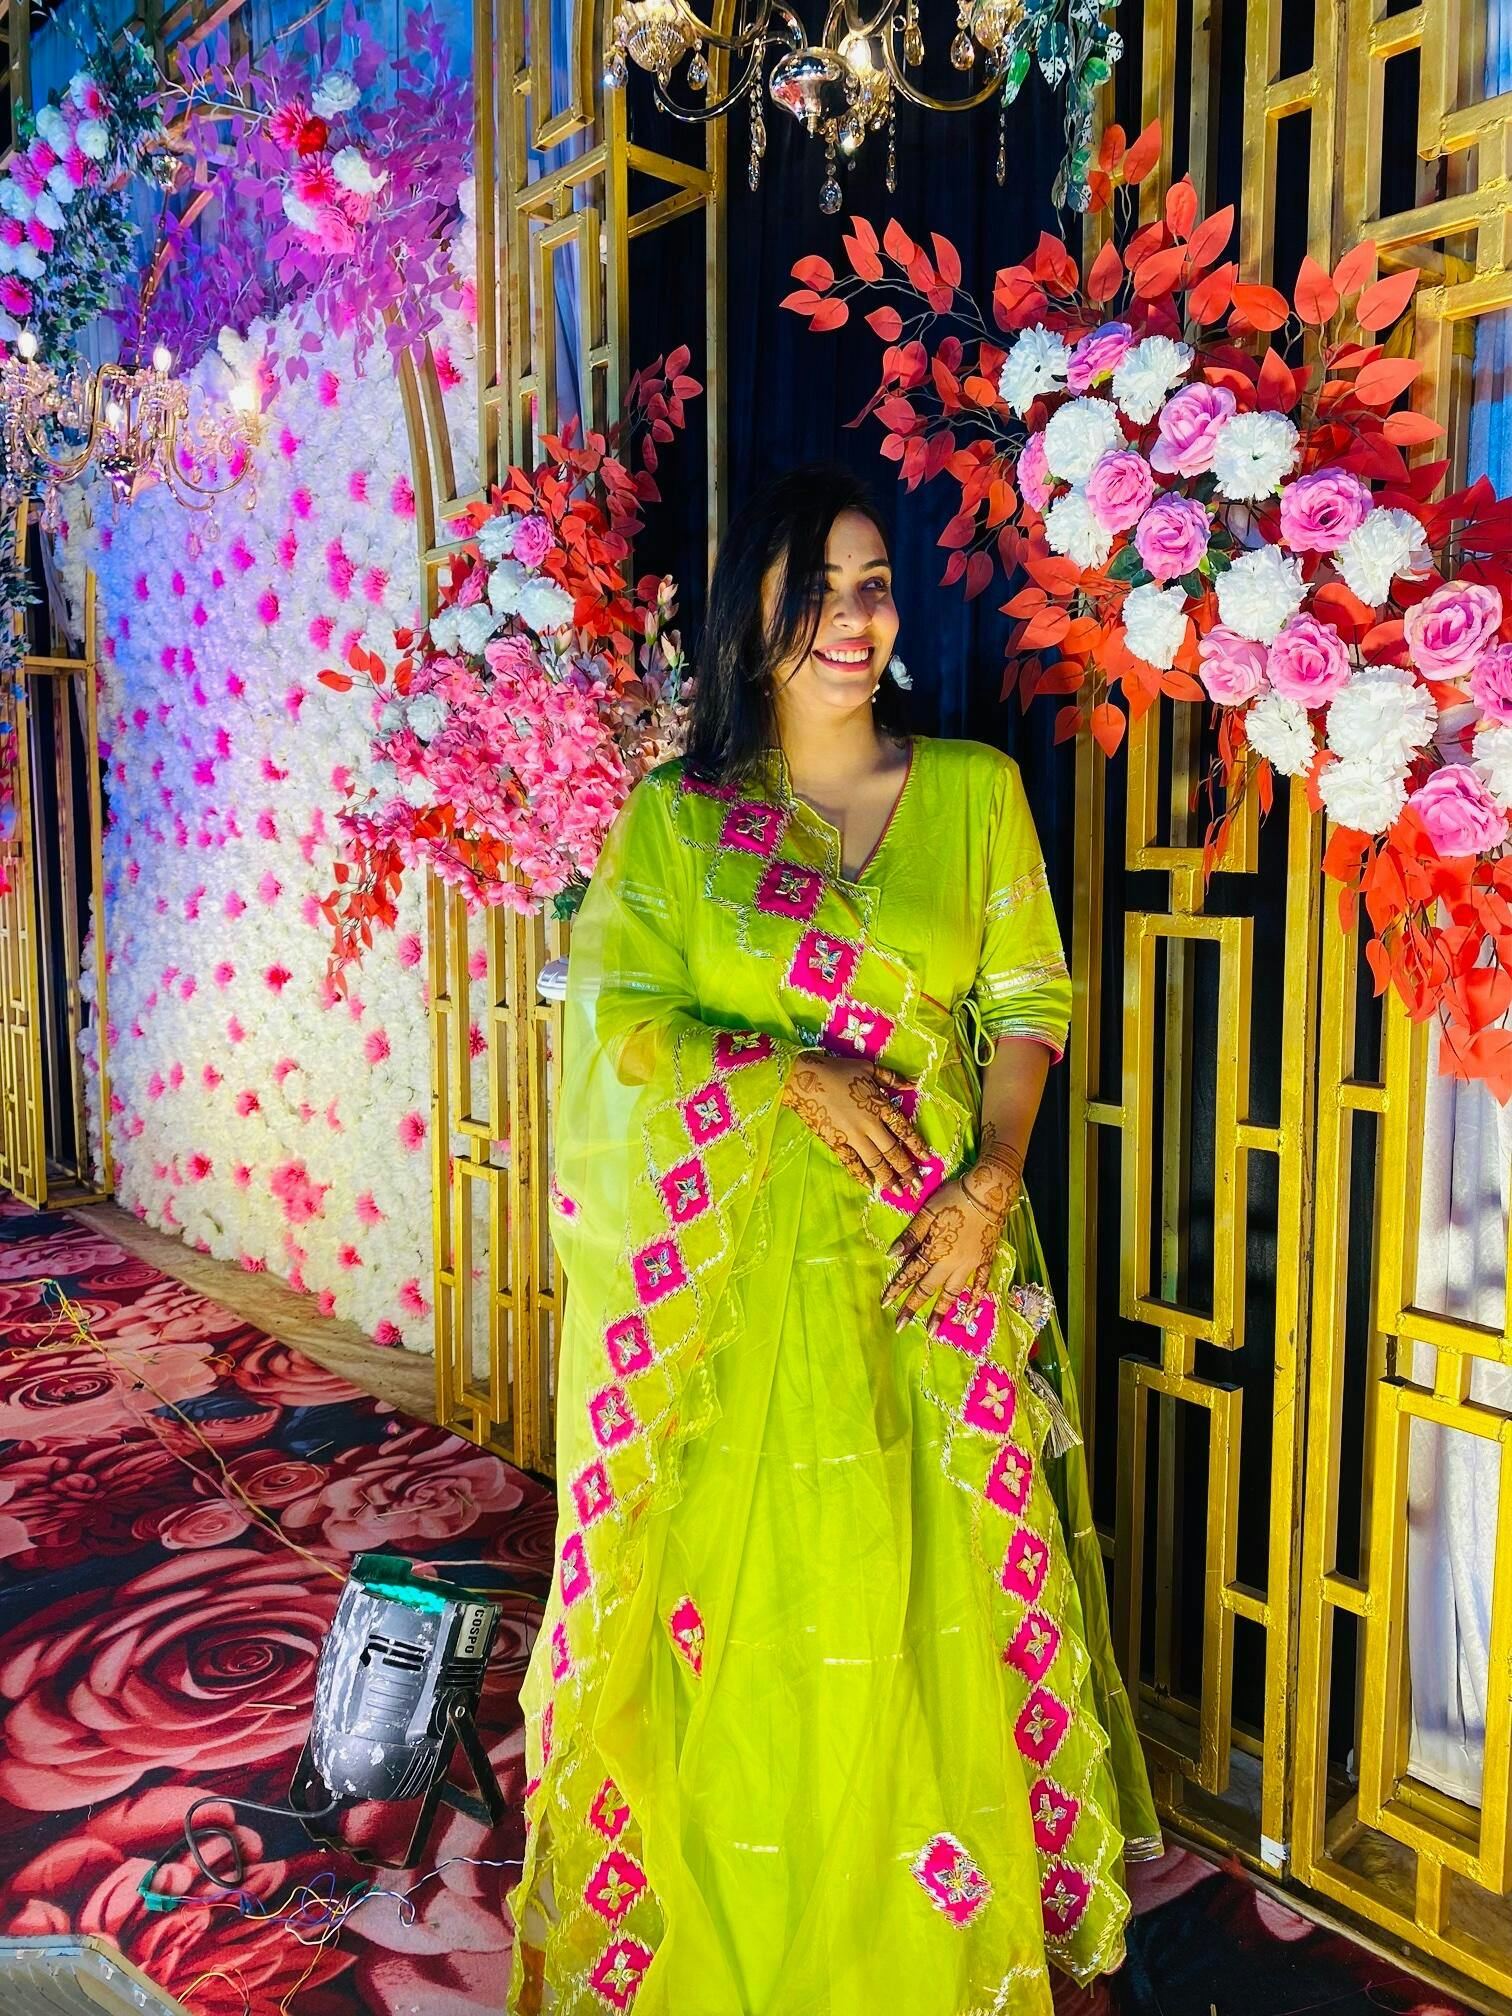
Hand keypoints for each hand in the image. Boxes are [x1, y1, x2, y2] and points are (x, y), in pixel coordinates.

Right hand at [780, 1053, 930, 1189]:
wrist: (803, 1078)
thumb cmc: (837, 1070)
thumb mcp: (868, 1068)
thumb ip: (892, 1078)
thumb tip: (914, 1084)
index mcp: (879, 1105)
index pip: (903, 1129)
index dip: (917, 1145)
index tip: (927, 1159)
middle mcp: (869, 1124)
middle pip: (893, 1151)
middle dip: (907, 1170)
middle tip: (918, 1186)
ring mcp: (852, 1136)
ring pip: (875, 1161)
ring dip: (888, 1178)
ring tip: (899, 1192)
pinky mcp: (835, 1142)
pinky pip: (851, 1162)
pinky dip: (861, 1175)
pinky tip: (871, 1186)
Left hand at [883, 1125, 1023, 1334]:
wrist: (989, 1193)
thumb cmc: (954, 1198)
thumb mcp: (927, 1212)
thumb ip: (911, 1235)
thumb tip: (891, 1255)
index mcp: (934, 1250)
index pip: (910, 1273)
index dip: (896, 1288)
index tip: (884, 1304)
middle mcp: (950, 1263)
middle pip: (928, 1289)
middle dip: (912, 1308)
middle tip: (899, 1326)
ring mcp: (969, 1265)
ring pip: (952, 1294)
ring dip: (940, 1313)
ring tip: (932, 1331)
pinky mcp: (985, 1262)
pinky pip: (980, 1286)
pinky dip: (974, 1302)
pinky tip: (970, 1317)